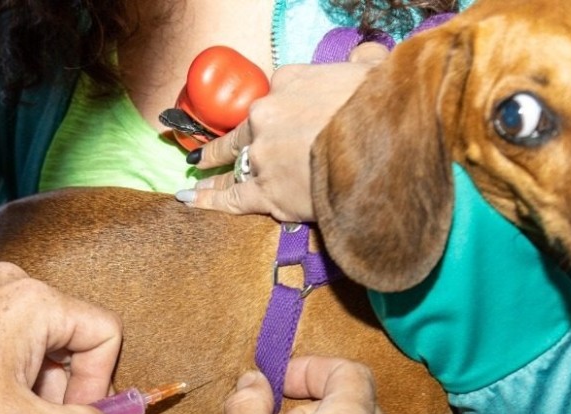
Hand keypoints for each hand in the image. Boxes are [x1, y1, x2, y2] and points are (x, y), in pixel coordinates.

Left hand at [179, 42, 388, 222]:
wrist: (380, 141)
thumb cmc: (381, 106)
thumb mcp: (371, 71)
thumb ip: (361, 65)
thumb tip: (365, 57)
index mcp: (290, 80)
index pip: (276, 93)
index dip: (277, 108)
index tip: (272, 118)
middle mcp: (267, 115)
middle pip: (241, 130)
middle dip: (224, 143)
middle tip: (206, 153)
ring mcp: (262, 154)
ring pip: (230, 164)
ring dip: (213, 171)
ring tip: (198, 178)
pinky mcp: (265, 190)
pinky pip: (230, 197)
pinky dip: (208, 199)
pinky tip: (189, 200)